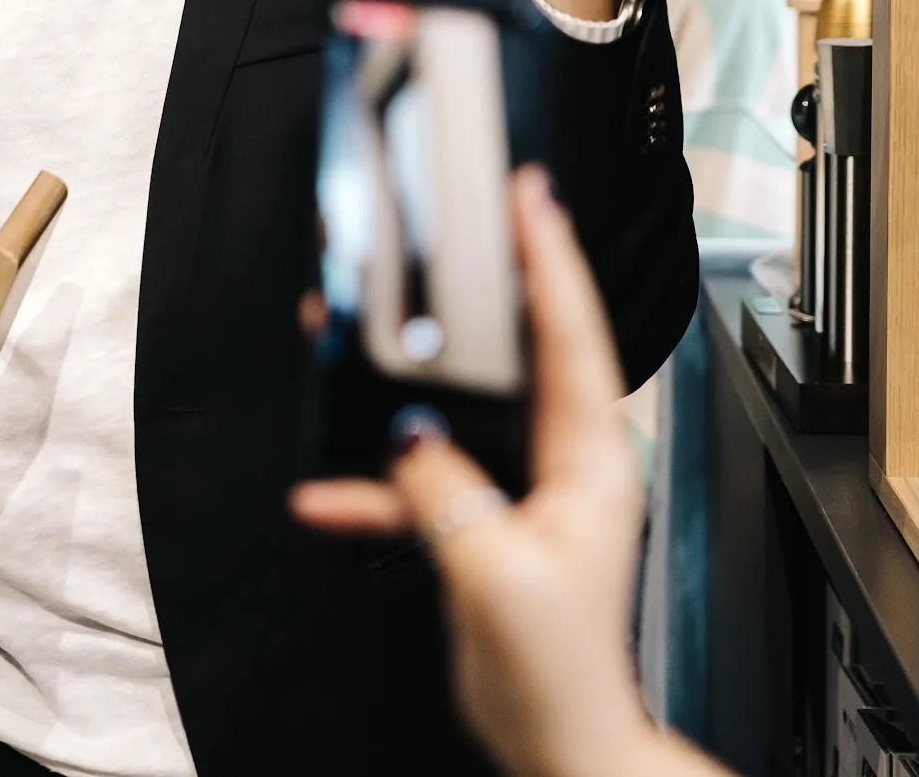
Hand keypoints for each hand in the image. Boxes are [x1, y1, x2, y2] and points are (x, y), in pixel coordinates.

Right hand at [293, 169, 719, 776]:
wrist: (557, 744)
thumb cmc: (559, 671)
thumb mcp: (495, 572)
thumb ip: (445, 491)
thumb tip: (408, 435)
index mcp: (591, 460)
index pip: (572, 334)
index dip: (551, 258)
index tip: (531, 195)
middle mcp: (563, 461)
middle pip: (508, 354)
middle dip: (461, 298)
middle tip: (432, 237)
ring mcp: (523, 488)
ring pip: (452, 410)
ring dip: (393, 392)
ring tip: (345, 342)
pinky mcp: (483, 519)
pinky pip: (418, 479)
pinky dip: (371, 483)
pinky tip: (327, 493)